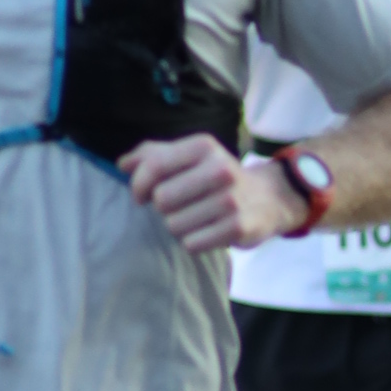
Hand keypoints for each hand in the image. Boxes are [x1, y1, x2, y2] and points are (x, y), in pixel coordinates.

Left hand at [120, 136, 308, 251]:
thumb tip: (122, 164)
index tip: (142, 195)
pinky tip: (207, 232)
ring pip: (174, 225)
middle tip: (179, 207)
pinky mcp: (238, 227)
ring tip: (197, 218)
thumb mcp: (190, 157)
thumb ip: (153, 155)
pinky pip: (191, 244)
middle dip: (164, 208)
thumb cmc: (216, 178)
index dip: (138, 186)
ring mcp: (231, 199)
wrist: (268, 198)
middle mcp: (220, 169)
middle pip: (161, 200)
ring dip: (179, 227)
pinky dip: (194, 242)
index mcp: (203, 147)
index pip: (153, 167)